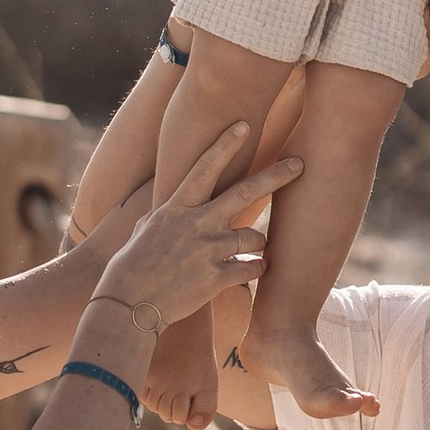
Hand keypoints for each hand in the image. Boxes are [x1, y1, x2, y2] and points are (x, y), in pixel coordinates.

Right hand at [91, 129, 299, 338]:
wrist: (129, 304)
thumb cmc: (132, 265)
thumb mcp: (145, 228)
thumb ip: (167, 212)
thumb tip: (172, 200)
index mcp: (177, 208)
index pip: (204, 169)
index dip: (224, 145)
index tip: (243, 125)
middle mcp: (195, 224)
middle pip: (244, 193)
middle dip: (275, 176)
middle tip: (299, 164)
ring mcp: (207, 251)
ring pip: (254, 237)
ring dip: (260, 242)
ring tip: (256, 248)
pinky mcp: (216, 279)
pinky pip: (252, 268)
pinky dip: (257, 268)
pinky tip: (253, 269)